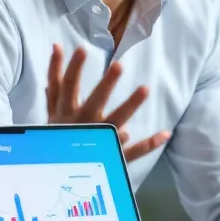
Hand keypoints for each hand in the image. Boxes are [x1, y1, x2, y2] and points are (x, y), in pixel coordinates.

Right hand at [46, 44, 170, 161]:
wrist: (57, 175)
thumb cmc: (59, 134)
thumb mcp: (53, 108)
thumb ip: (55, 79)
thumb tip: (57, 46)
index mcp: (66, 112)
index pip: (68, 86)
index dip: (74, 68)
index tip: (83, 49)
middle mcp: (82, 124)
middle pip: (94, 101)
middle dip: (106, 84)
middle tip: (119, 66)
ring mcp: (98, 140)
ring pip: (116, 121)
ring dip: (130, 105)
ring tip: (145, 88)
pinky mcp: (112, 157)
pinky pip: (133, 152)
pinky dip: (149, 144)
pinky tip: (165, 133)